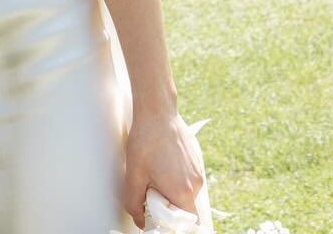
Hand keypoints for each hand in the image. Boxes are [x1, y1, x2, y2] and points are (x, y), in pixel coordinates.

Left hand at [122, 108, 205, 226]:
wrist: (157, 111)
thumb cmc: (145, 140)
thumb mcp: (133, 175)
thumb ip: (134, 203)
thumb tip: (140, 220)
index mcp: (183, 192)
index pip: (183, 222)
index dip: (168, 221)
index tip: (155, 211)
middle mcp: (196, 184)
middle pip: (185, 207)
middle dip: (168, 203)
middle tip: (151, 188)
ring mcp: (199, 171)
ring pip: (187, 192)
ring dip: (172, 189)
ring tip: (155, 171)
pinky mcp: (197, 160)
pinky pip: (189, 178)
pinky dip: (177, 177)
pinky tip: (162, 161)